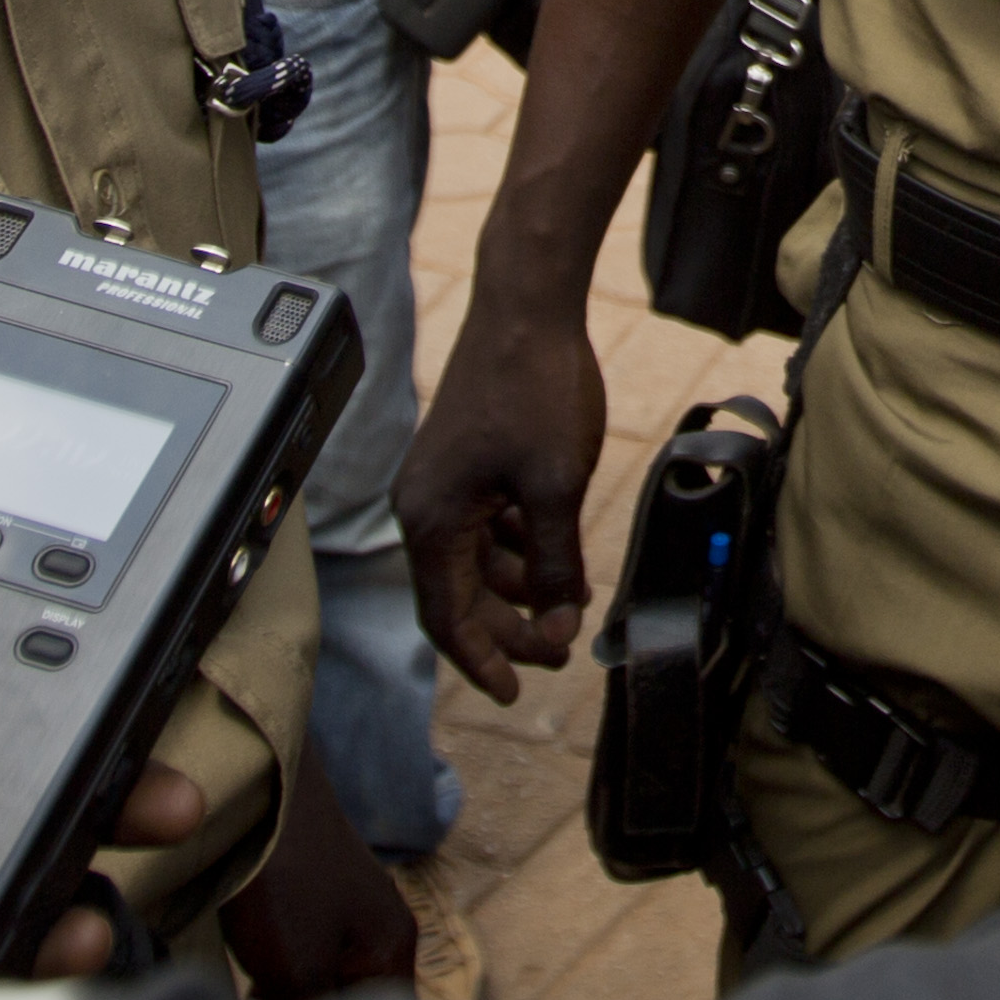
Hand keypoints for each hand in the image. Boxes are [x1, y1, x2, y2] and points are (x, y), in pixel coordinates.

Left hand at [218, 778, 418, 999]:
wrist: (261, 792)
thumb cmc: (285, 885)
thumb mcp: (298, 970)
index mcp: (394, 951)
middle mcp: (385, 930)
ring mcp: (354, 909)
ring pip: (329, 978)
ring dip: (294, 996)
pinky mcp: (322, 894)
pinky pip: (313, 950)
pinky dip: (285, 968)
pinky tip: (254, 969)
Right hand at [396, 302, 605, 695]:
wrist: (527, 306)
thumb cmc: (535, 389)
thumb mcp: (556, 487)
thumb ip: (554, 563)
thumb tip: (558, 623)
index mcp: (432, 519)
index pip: (447, 618)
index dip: (482, 662)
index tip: (516, 694)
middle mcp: (424, 505)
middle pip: (460, 595)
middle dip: (511, 629)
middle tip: (561, 652)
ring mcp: (442, 482)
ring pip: (477, 562)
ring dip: (521, 589)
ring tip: (574, 602)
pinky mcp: (465, 462)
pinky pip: (485, 526)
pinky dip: (519, 548)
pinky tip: (561, 556)